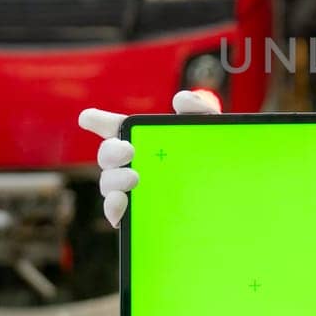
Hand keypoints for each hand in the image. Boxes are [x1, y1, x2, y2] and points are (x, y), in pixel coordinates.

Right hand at [77, 89, 221, 226]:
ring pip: (108, 184)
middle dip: (111, 151)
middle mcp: (133, 164)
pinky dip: (113, 209)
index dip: (99, 121)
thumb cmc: (215, 158)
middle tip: (129, 150)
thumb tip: (179, 100)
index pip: (117, 127)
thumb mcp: (212, 131)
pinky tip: (120, 204)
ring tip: (133, 178)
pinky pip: (116, 213)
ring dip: (114, 180)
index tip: (87, 118)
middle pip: (108, 154)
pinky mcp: (138, 215)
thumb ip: (199, 109)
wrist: (228, 197)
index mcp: (146, 140)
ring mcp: (133, 191)